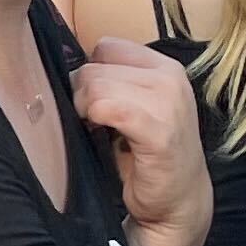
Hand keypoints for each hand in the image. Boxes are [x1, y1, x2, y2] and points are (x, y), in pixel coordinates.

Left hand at [72, 36, 208, 245]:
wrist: (176, 199)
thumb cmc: (148, 154)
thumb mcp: (136, 105)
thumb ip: (112, 81)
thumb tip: (69, 70)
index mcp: (164, 67)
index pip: (106, 46)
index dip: (90, 72)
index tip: (94, 100)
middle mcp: (170, 78)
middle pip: (94, 67)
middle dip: (81, 95)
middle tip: (91, 122)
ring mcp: (168, 103)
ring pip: (95, 86)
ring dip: (84, 111)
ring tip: (97, 130)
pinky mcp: (158, 132)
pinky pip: (107, 108)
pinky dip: (94, 120)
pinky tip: (100, 135)